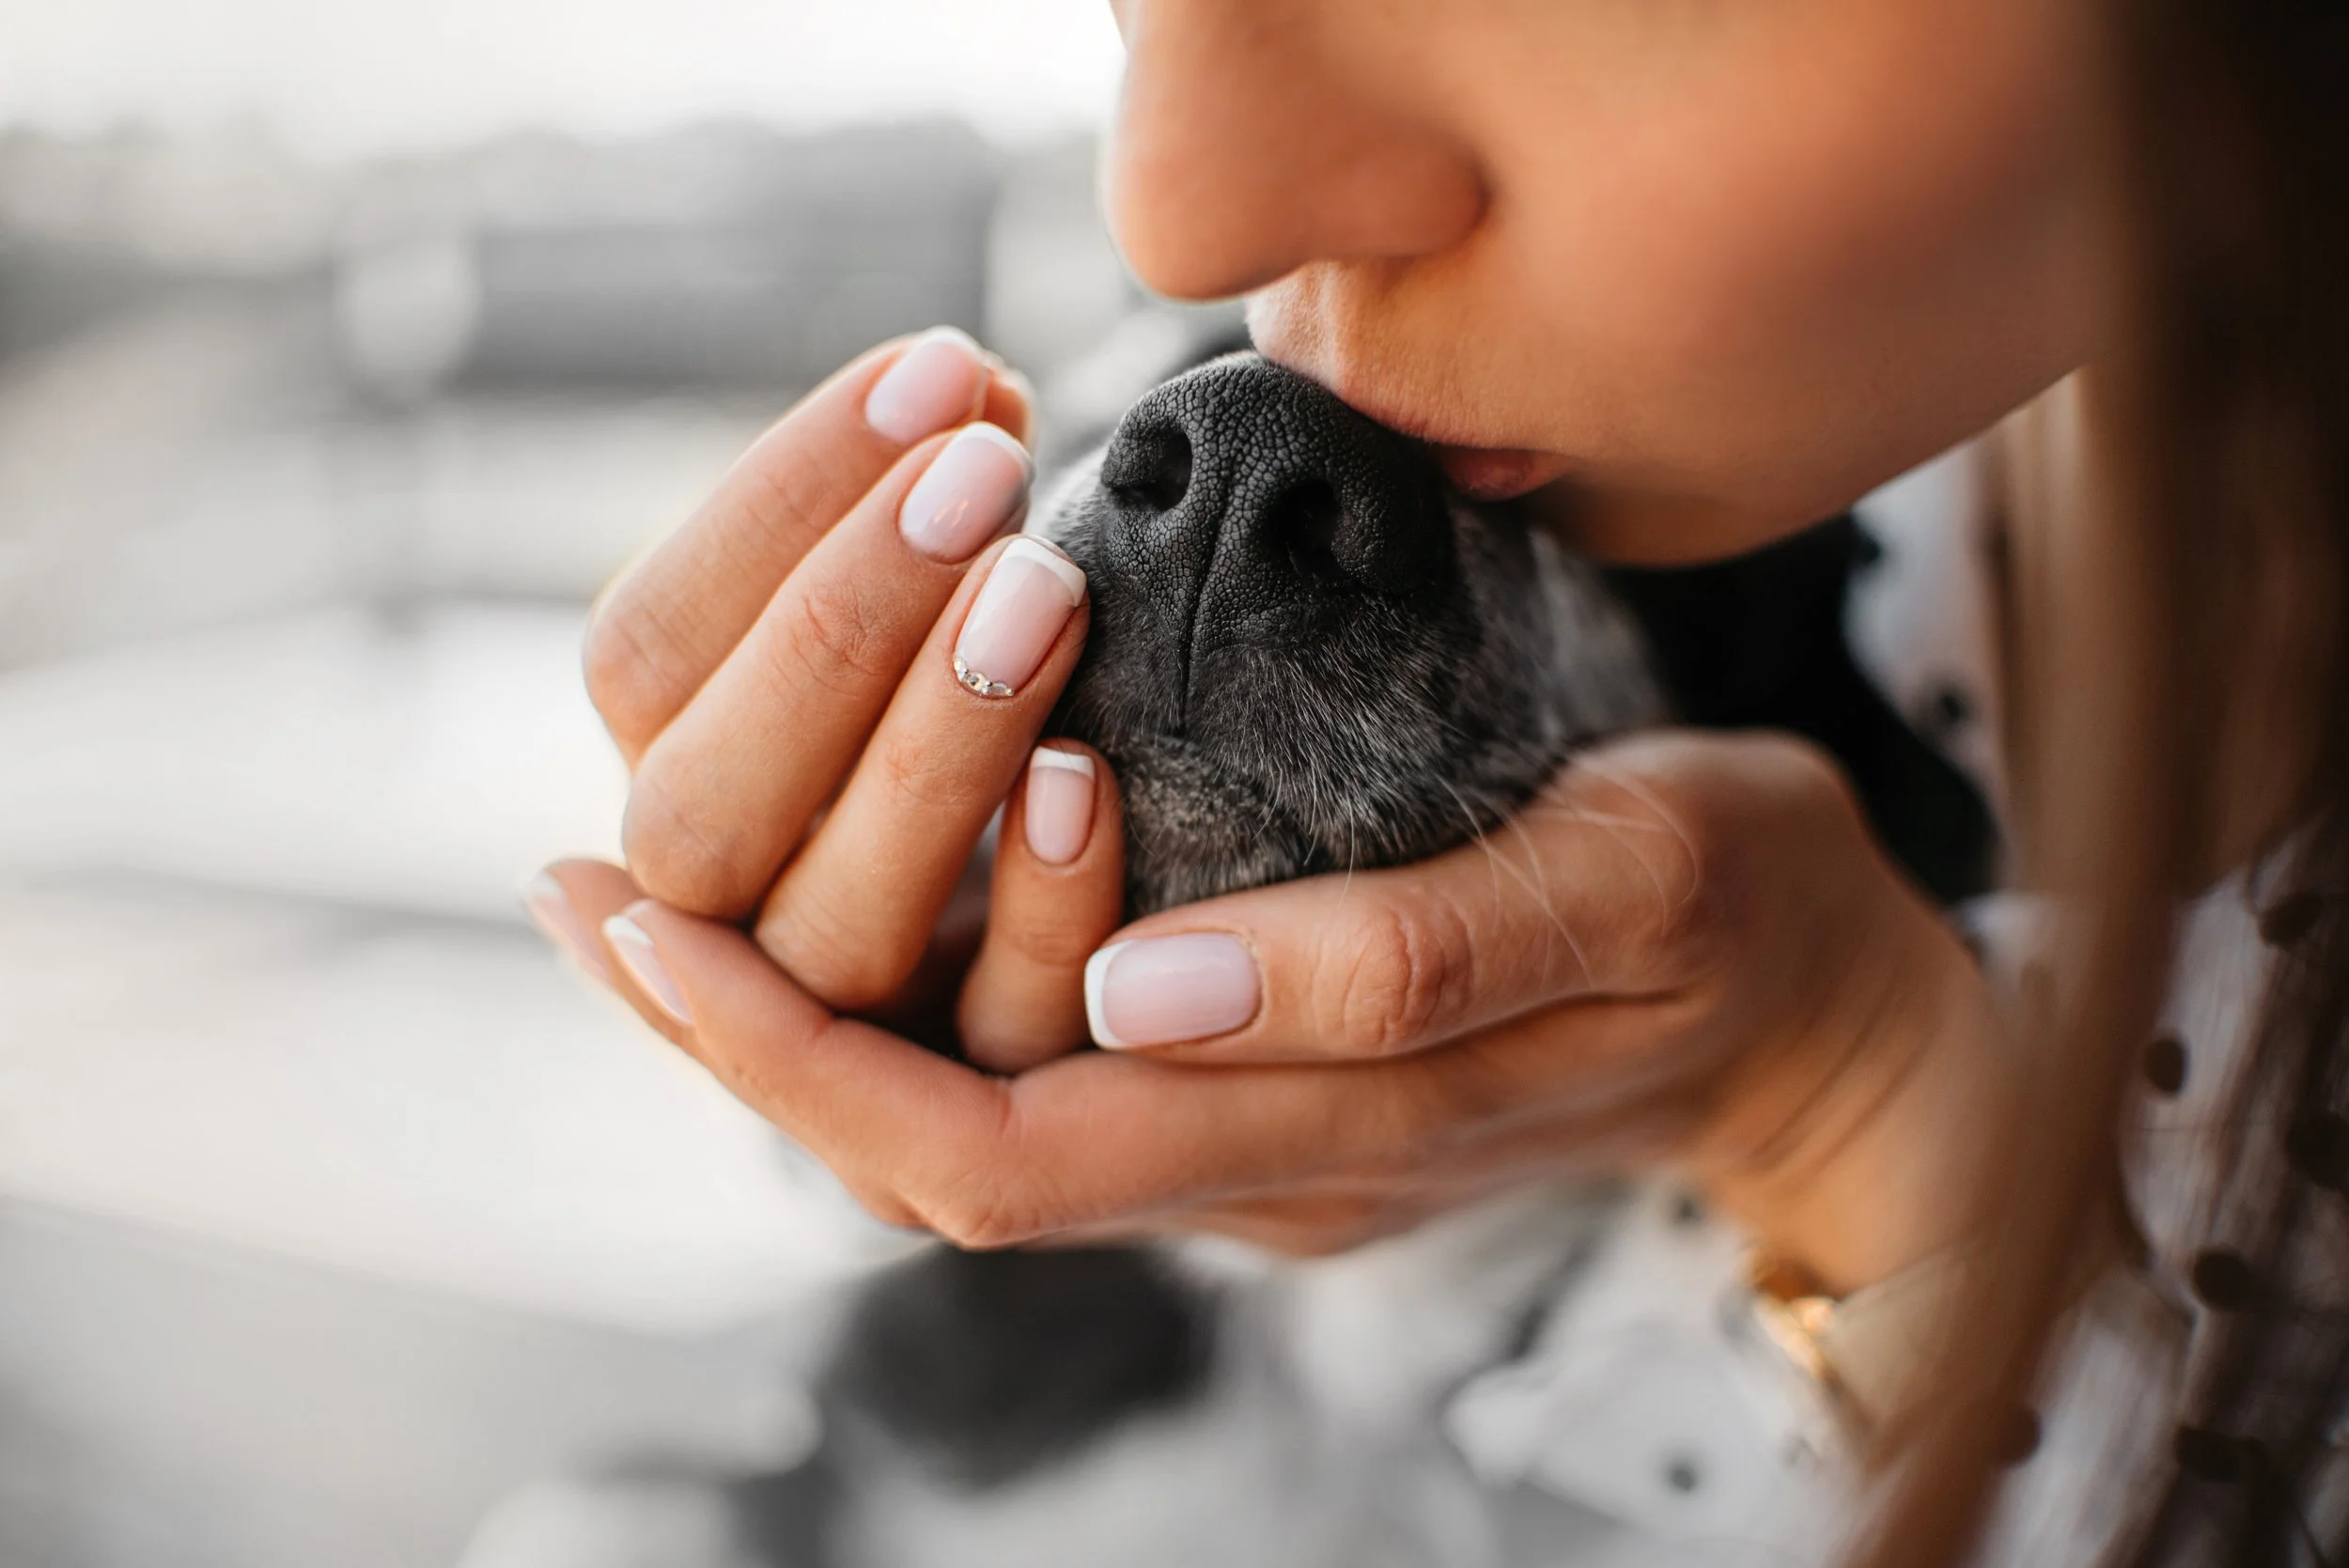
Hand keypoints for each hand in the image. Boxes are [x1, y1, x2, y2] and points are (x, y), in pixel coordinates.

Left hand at [538, 727, 2014, 1289]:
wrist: (1822, 1013)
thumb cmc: (1745, 914)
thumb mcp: (1636, 876)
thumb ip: (1411, 948)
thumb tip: (1144, 983)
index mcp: (1330, 1132)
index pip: (1004, 1147)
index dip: (803, 1059)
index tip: (645, 931)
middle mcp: (1257, 1168)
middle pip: (941, 1161)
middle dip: (748, 1050)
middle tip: (588, 900)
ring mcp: (1256, 1141)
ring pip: (974, 1127)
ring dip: (804, 1029)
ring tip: (654, 900)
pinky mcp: (1263, 1089)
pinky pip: (1044, 1077)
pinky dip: (913, 1001)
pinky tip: (851, 894)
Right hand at [551, 330, 1126, 1064]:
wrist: (1182, 897)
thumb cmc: (1034, 701)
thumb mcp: (936, 618)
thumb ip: (900, 536)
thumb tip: (960, 381)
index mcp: (682, 775)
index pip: (643, 655)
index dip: (778, 506)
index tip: (944, 368)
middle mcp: (723, 923)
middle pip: (699, 815)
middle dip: (834, 631)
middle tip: (985, 472)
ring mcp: (848, 1030)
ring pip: (833, 930)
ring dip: (927, 754)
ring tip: (1049, 587)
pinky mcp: (989, 1104)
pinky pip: (995, 1029)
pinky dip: (1039, 907)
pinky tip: (1085, 781)